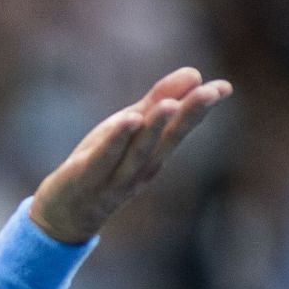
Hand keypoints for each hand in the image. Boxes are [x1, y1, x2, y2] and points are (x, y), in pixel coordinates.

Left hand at [30, 67, 231, 244]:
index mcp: (155, 155)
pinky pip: (104, 159)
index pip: (180, 129)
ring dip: (154, 128)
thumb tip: (195, 73)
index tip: (223, 88)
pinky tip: (128, 120)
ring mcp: (115, 177)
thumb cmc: (101, 165)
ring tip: (170, 104)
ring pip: (138, 151)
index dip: (200, 109)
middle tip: (209, 91)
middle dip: (188, 115)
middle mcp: (141, 168)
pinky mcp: (85, 179)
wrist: (65, 215)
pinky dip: (116, 141)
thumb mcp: (129, 128)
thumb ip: (157, 101)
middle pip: (166, 140)